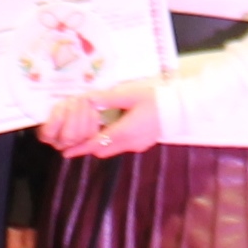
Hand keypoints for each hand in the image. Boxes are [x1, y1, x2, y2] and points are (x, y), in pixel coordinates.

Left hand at [41, 80, 165, 157]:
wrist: (180, 108)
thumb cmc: (155, 99)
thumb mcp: (130, 95)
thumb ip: (108, 99)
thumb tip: (89, 99)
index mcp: (124, 131)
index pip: (96, 144)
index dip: (80, 148)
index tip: (67, 152)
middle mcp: (129, 143)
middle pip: (102, 150)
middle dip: (89, 147)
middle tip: (77, 140)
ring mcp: (137, 145)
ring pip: (113, 150)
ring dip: (102, 144)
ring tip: (93, 134)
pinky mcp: (143, 143)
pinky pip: (123, 146)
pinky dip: (113, 142)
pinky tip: (114, 130)